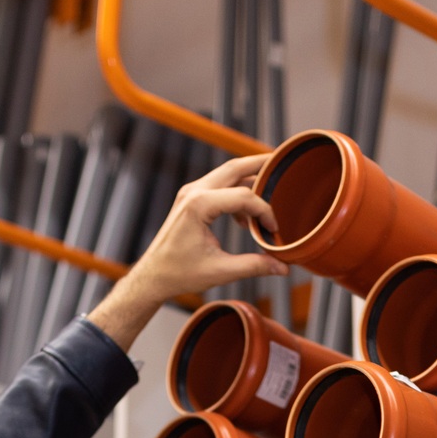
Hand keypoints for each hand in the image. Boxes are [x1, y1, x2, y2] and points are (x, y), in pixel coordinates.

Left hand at [87, 154, 290, 349]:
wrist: (153, 276)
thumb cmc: (179, 274)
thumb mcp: (220, 271)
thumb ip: (254, 266)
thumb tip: (283, 268)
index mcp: (199, 205)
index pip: (244, 197)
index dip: (264, 211)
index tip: (273, 230)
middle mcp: (194, 192)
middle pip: (235, 167)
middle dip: (260, 164)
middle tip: (283, 162)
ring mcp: (190, 192)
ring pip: (227, 173)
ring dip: (249, 178)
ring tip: (270, 187)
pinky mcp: (190, 198)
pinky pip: (219, 185)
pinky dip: (236, 192)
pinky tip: (245, 218)